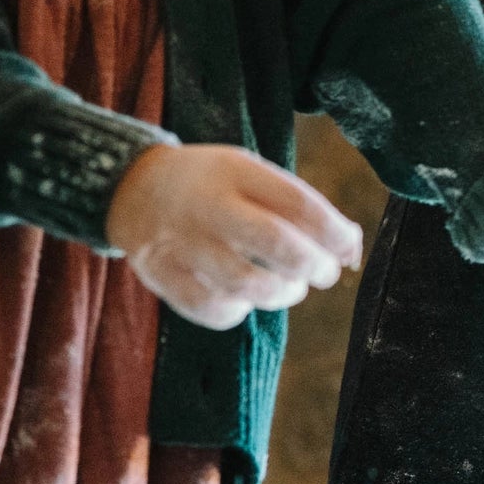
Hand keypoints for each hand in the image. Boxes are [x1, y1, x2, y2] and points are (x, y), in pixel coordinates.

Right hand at [106, 144, 361, 330]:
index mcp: (236, 172)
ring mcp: (180, 243)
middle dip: (313, 266)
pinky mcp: (160, 275)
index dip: (333, 233)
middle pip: (275, 244)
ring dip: (281, 293)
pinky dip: (238, 311)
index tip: (349, 249)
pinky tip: (245, 299)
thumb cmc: (213, 185)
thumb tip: (351, 248)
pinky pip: (209, 308)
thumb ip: (297, 205)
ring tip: (290, 287)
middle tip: (325, 273)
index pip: (298, 204)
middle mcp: (207, 205)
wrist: (132, 187)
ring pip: (244, 283)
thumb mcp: (250, 173)